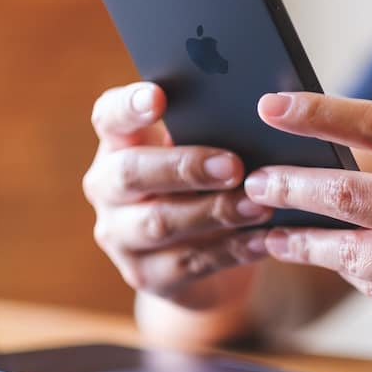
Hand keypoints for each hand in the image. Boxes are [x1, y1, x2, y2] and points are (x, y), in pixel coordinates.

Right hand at [83, 82, 272, 308]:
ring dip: (213, 212)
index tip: (158, 97)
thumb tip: (265, 112)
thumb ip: (214, 130)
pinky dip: (231, 250)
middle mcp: (107, 187)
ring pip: (159, 223)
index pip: (109, 116)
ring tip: (258, 205)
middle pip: (130, 173)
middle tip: (233, 165)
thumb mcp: (203, 149)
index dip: (129, 106)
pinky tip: (263, 240)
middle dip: (184, 167)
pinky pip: (188, 263)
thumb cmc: (206, 182)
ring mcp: (120, 234)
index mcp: (118, 143)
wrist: (201, 258)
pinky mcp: (144, 274)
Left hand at [244, 92, 371, 362]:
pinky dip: (347, 272)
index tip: (273, 105)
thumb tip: (340, 161)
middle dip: (288, 186)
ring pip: (344, 253)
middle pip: (346, 194)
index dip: (318, 112)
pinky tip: (333, 264)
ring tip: (271, 232)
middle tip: (255, 180)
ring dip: (299, 241)